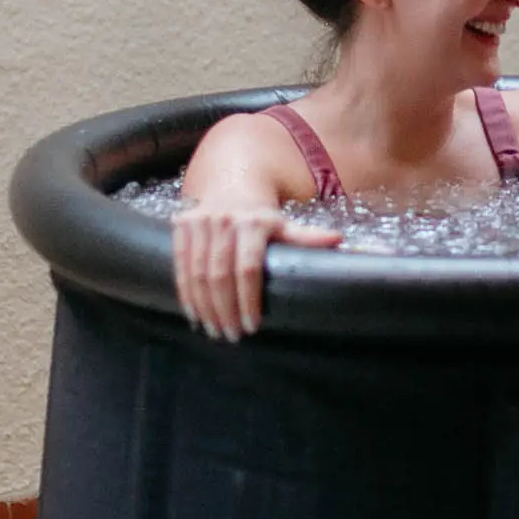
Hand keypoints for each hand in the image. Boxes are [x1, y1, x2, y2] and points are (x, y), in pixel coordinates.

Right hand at [172, 206, 341, 340]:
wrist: (231, 182)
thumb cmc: (262, 214)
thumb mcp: (285, 224)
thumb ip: (306, 237)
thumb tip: (337, 241)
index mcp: (254, 222)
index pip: (248, 268)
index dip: (248, 300)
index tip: (252, 326)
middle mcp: (224, 219)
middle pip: (220, 274)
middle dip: (224, 310)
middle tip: (231, 336)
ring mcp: (200, 221)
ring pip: (197, 272)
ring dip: (204, 306)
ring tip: (214, 330)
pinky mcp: (182, 224)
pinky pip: (181, 264)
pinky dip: (186, 292)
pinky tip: (194, 313)